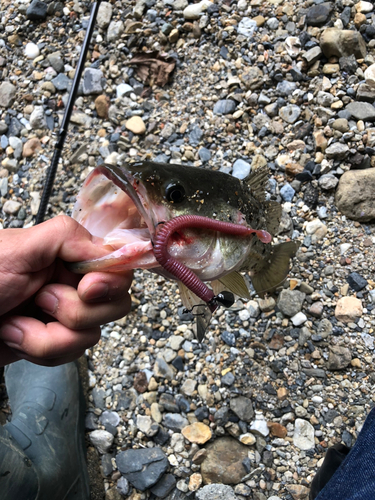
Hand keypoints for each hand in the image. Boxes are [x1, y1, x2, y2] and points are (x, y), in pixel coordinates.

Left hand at [0, 215, 131, 366]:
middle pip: (115, 305)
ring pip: (92, 335)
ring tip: (15, 323)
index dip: (109, 282)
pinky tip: (14, 336)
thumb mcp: (18, 249)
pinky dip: (40, 350)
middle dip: (75, 313)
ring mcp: (64, 316)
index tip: (85, 289)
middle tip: (40, 300)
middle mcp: (72, 284)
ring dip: (48, 337)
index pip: (118, 267)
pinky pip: (71, 355)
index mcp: (69, 255)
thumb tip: (112, 249)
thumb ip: (66, 237)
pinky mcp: (53, 342)